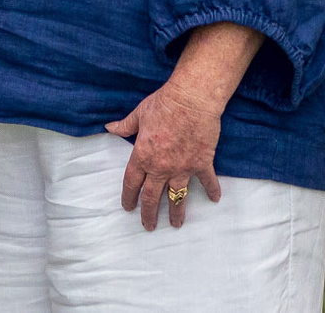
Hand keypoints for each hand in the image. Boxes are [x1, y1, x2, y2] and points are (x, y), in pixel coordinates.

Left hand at [105, 81, 224, 229]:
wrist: (192, 99)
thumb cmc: (164, 104)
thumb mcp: (139, 114)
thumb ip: (125, 126)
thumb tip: (109, 127)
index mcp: (142, 156)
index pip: (132, 183)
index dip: (128, 197)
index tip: (128, 207)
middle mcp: (161, 167)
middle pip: (152, 197)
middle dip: (149, 214)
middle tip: (148, 226)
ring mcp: (182, 168)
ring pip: (177, 197)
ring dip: (176, 212)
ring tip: (176, 224)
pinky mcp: (201, 163)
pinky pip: (207, 182)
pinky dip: (212, 190)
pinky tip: (215, 199)